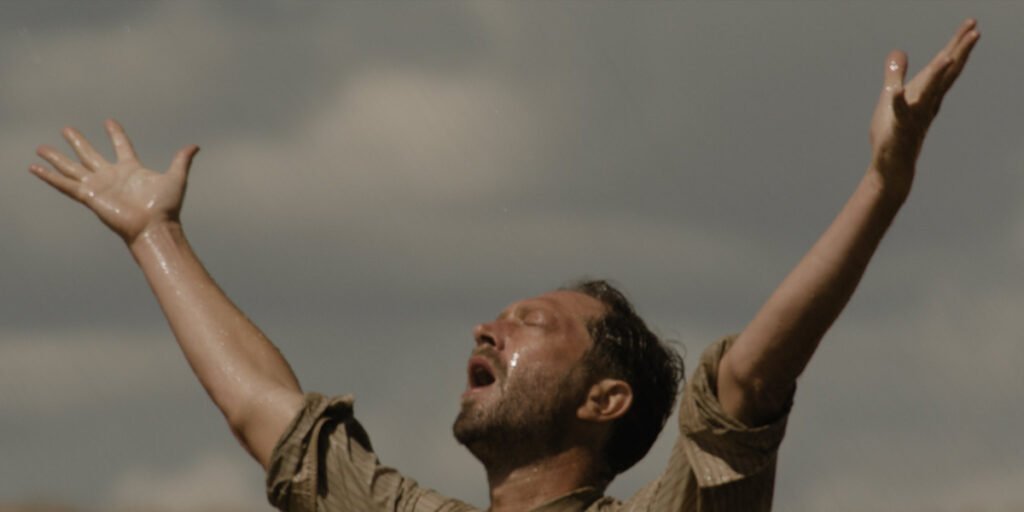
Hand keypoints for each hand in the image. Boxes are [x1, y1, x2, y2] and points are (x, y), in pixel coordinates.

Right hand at [31, 119, 198, 243]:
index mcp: (131, 169)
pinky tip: (34, 168)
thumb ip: (182, 160)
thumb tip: (195, 146)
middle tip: (66, 129)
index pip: (121, 146)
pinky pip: (65, 184)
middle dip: (78, 141)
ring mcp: (99, 186)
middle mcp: (112, 176)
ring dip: (57, 157)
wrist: (154, 227)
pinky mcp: (89, 196)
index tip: (109, 122)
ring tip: (40, 148)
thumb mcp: (176, 177)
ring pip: (72, 167)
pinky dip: (49, 177)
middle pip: (90, 154)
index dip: (115, 134)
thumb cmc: (166, 207)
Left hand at [869, 18, 978, 199]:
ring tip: (947, 55)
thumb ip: (895, 74)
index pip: (945, 66)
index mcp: (926, 94)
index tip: (972, 25)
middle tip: (975, 31)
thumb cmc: (894, 132)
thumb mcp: (891, 97)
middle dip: (959, 52)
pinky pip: (898, 114)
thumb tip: (898, 51)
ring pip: (928, 92)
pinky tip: (895, 92)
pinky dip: (897, 102)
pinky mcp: (898, 128)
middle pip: (945, 74)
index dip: (958, 45)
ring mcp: (914, 116)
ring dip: (937, 75)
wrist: (892, 167)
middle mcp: (926, 103)